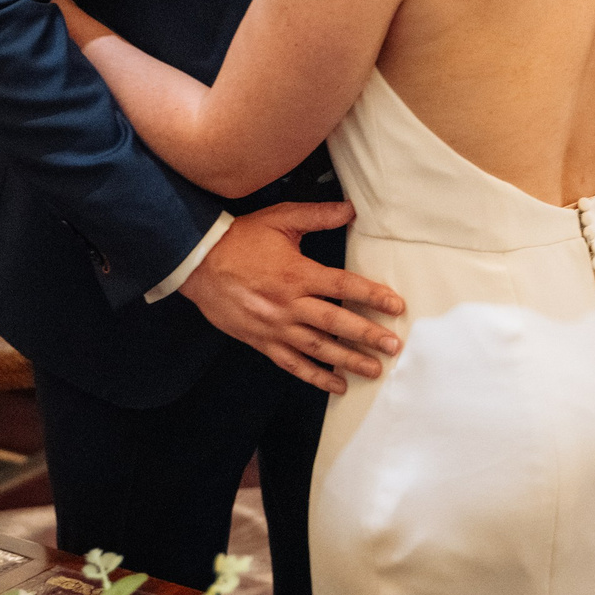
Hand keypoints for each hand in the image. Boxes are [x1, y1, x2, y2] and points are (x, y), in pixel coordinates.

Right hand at [180, 204, 407, 394]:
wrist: (198, 262)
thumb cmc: (241, 239)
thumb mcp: (280, 219)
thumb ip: (317, 215)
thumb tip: (350, 210)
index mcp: (298, 274)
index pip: (344, 287)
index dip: (373, 297)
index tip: (396, 306)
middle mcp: (290, 304)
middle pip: (336, 323)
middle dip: (368, 336)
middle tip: (393, 346)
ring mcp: (275, 326)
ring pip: (318, 348)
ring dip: (348, 360)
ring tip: (374, 370)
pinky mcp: (261, 341)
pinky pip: (292, 363)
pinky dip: (315, 376)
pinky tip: (336, 385)